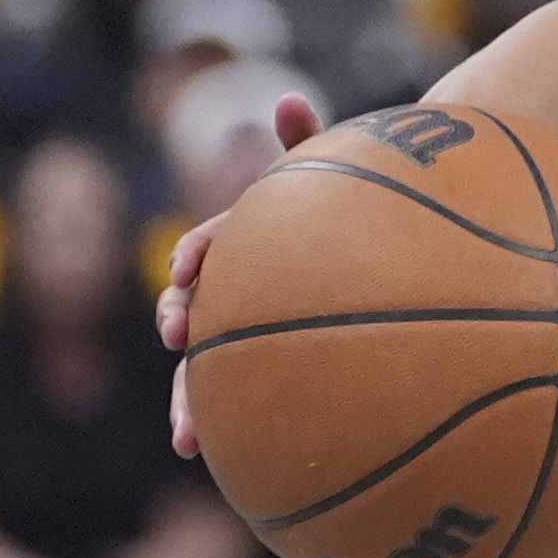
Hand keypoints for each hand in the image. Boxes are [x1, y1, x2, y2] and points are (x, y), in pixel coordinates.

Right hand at [162, 90, 324, 456]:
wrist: (377, 249)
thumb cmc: (352, 211)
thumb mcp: (331, 177)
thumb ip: (307, 143)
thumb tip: (287, 96)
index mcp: (245, 243)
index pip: (207, 246)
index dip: (194, 258)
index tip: (188, 271)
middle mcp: (235, 288)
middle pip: (194, 309)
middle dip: (181, 325)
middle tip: (179, 339)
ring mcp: (244, 331)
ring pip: (206, 367)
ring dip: (190, 403)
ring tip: (188, 441)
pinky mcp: (260, 369)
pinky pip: (239, 401)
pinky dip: (224, 427)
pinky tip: (218, 461)